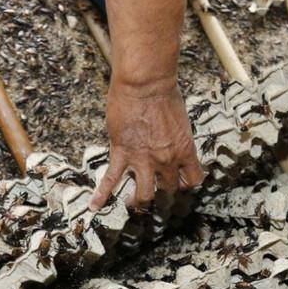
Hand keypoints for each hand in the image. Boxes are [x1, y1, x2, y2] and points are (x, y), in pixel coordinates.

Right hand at [88, 80, 203, 211]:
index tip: (179, 179)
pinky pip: (111, 179)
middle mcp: (166, 160)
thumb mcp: (180, 120)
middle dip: (162, 187)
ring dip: (139, 199)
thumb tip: (171, 144)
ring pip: (144, 194)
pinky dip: (102, 194)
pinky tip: (95, 205)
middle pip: (168, 188)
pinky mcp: (121, 153)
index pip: (192, 179)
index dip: (185, 182)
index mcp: (184, 150)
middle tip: (154, 184)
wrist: (144, 83)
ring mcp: (143, 160)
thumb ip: (177, 138)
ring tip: (131, 200)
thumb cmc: (164, 94)